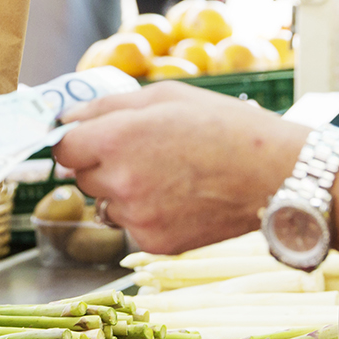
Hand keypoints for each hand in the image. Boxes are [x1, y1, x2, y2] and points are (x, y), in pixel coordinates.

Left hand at [55, 82, 305, 254]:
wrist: (275, 174)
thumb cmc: (223, 125)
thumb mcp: (163, 96)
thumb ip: (106, 106)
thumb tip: (66, 117)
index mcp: (116, 139)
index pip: (62, 149)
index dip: (75, 142)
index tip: (89, 139)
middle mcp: (120, 181)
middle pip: (81, 176)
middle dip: (100, 164)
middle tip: (142, 152)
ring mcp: (137, 216)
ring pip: (105, 203)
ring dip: (121, 190)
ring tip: (165, 174)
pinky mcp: (155, 242)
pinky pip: (131, 225)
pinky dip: (145, 213)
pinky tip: (178, 197)